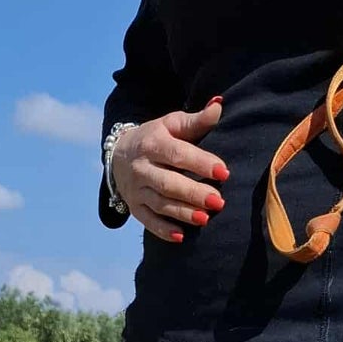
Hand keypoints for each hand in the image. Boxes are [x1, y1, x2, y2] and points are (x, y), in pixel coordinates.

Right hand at [111, 100, 226, 243]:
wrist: (119, 154)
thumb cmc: (155, 137)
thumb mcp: (171, 124)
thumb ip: (195, 120)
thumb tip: (219, 104)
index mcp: (152, 143)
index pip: (178, 155)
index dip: (201, 163)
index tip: (223, 172)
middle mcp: (141, 168)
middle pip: (168, 183)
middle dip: (193, 193)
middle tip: (218, 201)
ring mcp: (136, 190)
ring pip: (160, 204)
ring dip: (182, 213)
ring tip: (205, 219)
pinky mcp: (134, 207)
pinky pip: (147, 221)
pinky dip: (163, 230)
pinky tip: (181, 237)